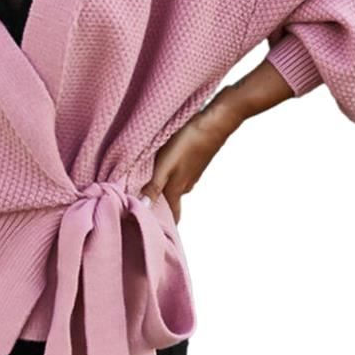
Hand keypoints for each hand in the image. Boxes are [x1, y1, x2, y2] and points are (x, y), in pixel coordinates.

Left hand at [139, 88, 243, 223]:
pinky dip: (166, 179)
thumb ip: (154, 187)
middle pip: (170, 204)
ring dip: (160, 193)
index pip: (171, 216)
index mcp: (177, 189)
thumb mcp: (166, 164)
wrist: (215, 122)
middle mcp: (185, 185)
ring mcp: (190, 173)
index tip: (149, 232)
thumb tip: (143, 208)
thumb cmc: (188, 142)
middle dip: (158, 210)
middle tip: (139, 211)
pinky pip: (176, 177)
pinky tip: (157, 171)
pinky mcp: (192, 162)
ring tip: (142, 191)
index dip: (161, 225)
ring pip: (173, 189)